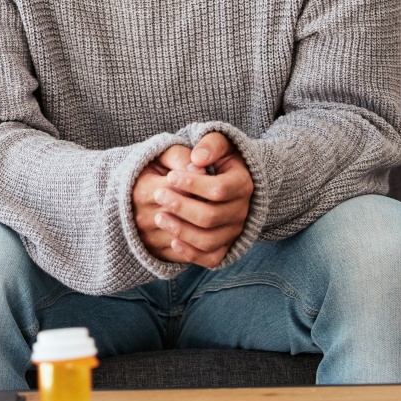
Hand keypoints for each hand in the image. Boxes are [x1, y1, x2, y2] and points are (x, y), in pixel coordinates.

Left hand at [131, 132, 253, 268]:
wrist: (230, 179)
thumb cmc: (219, 157)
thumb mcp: (219, 143)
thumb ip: (211, 145)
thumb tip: (198, 158)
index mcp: (242, 184)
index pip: (219, 189)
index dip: (193, 184)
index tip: (170, 176)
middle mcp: (242, 211)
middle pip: (211, 216)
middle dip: (181, 206)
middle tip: (158, 195)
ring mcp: (235, 231)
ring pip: (210, 240)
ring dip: (182, 230)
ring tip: (159, 217)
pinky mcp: (226, 246)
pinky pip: (212, 257)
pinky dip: (192, 253)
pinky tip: (173, 241)